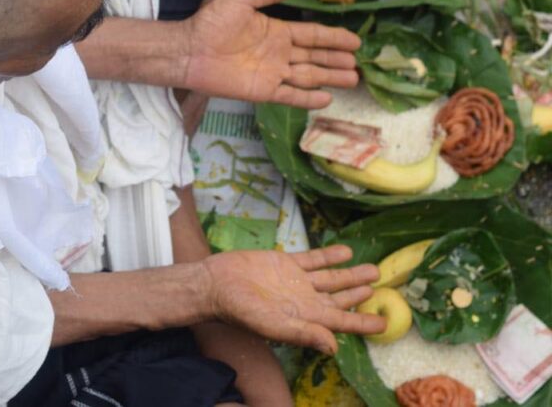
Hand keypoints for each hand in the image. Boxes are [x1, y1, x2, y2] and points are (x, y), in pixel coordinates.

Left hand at [181, 0, 360, 108]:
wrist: (189, 50)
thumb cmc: (211, 23)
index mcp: (276, 31)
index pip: (312, 35)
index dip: (333, 37)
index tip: (354, 40)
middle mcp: (278, 53)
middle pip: (315, 57)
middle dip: (336, 60)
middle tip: (357, 63)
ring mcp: (271, 73)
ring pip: (308, 76)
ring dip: (330, 78)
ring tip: (352, 79)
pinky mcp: (262, 90)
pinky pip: (290, 96)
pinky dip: (308, 99)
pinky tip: (326, 99)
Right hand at [201, 244, 384, 354]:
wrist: (215, 283)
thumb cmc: (240, 309)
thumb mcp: (273, 325)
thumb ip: (303, 334)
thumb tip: (334, 347)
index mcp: (305, 317)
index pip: (341, 322)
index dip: (362, 323)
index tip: (384, 323)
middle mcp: (304, 299)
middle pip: (340, 299)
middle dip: (361, 296)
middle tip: (385, 291)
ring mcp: (295, 280)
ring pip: (331, 278)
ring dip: (351, 275)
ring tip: (373, 270)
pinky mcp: (284, 262)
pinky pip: (313, 259)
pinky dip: (329, 256)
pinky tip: (345, 252)